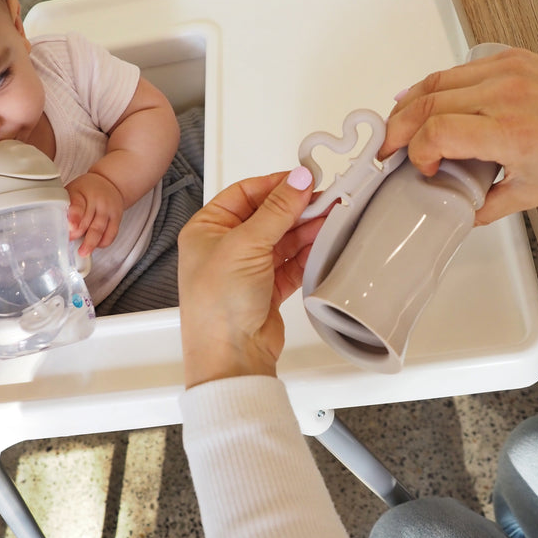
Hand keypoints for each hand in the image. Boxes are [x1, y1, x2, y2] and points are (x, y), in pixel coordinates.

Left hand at [66, 172, 124, 255]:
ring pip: (99, 229)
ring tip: (83, 252)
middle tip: (70, 242)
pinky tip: (96, 246)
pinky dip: (103, 243)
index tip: (70, 227)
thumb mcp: (72, 192)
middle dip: (78, 234)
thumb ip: (64, 207)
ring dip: (91, 243)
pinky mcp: (117, 217)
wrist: (109, 184)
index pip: (77, 205)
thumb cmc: (86, 191)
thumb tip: (54, 227)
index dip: (74, 217)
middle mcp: (96, 200)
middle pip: (87, 221)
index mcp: (80, 193)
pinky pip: (111, 234)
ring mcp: (108, 209)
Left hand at [178, 167, 323, 387]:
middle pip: (267, 215)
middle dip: (296, 208)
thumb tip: (297, 180)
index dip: (276, 185)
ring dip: (305, 229)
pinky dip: (307, 253)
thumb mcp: (246, 245)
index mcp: (206, 229)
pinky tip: (322, 242)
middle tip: (325, 200)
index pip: (245, 193)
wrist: (231, 357)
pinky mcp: (266, 289)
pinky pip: (290, 263)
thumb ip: (276, 210)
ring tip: (330, 218)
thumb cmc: (217, 307)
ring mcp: (246, 269)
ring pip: (282, 239)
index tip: (304, 180)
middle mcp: (224, 247)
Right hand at [380, 47, 537, 224]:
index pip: (438, 133)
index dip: (417, 153)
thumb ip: (484, 205)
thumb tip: (454, 210)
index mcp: (513, 133)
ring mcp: (507, 70)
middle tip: (387, 149)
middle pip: (426, 102)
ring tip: (398, 126)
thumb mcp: (533, 193)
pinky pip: (457, 70)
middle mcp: (507, 96)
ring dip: (407, 104)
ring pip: (434, 80)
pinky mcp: (509, 57)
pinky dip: (433, 87)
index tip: (423, 170)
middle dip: (396, 128)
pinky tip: (423, 102)